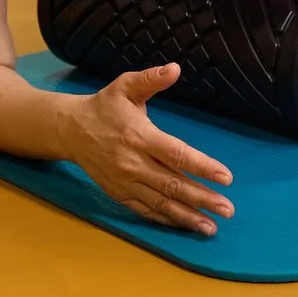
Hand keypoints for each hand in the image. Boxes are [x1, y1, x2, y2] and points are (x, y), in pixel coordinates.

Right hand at [59, 64, 235, 234]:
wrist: (69, 130)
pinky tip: (184, 225)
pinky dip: (165, 219)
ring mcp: (125, 182)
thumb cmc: (104, 107)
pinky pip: (145, 210)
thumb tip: (175, 68)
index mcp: (139, 136)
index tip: (226, 178)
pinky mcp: (118, 194)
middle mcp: (133, 163)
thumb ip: (150, 79)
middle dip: (202, 199)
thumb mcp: (125, 86)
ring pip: (161, 202)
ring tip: (211, 227)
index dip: (202, 167)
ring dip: (187, 217)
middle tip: (227, 210)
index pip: (176, 154)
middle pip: (172, 184)